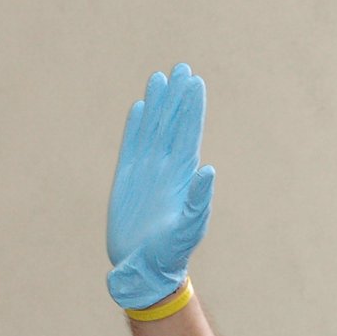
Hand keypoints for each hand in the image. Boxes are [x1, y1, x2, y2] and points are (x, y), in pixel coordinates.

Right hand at [107, 64, 215, 309]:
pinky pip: (132, 145)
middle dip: (178, 97)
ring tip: (160, 78)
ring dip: (158, 104)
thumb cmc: (171, 253)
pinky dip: (136, 126)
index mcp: (184, 176)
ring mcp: (147, 172)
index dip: (192, 108)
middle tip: (182, 68)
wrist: (144, 268)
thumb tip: (209, 170)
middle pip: (173, 124)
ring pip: (153, 129)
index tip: (195, 82)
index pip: (189, 133)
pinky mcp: (127, 179)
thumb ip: (199, 200)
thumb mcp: (190, 227)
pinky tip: (140, 108)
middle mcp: (167, 169)